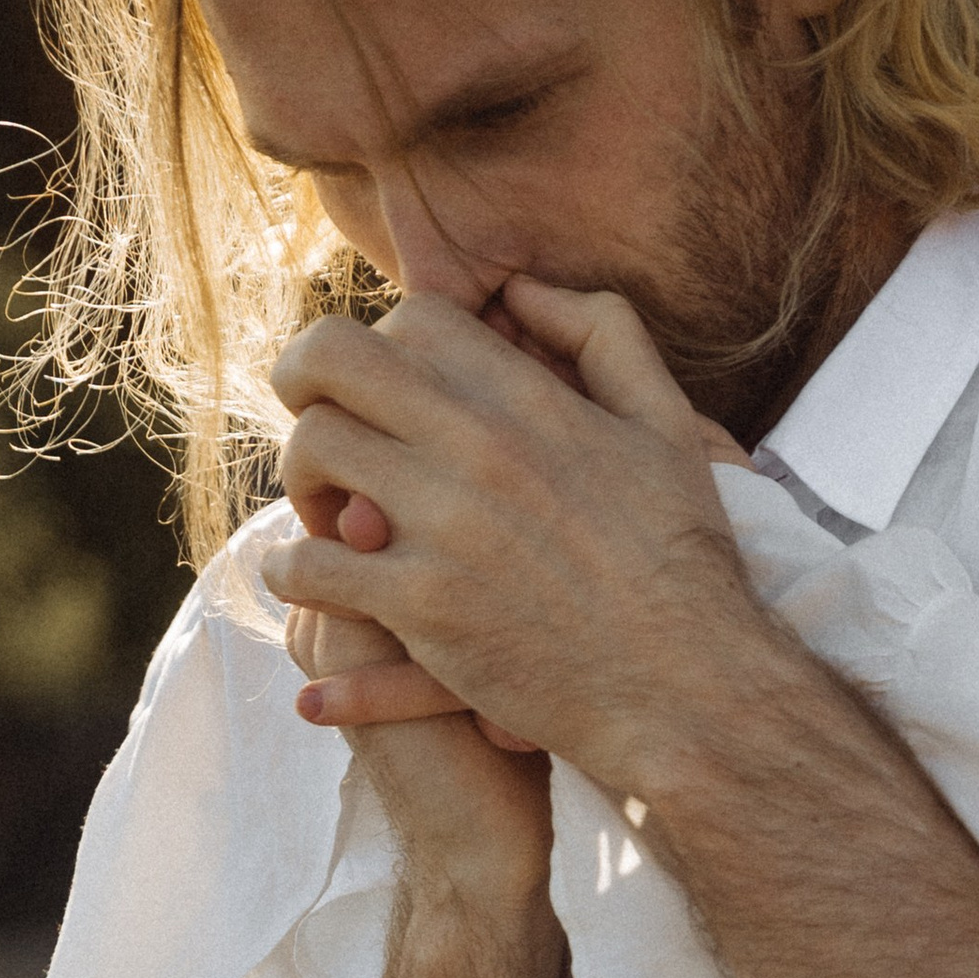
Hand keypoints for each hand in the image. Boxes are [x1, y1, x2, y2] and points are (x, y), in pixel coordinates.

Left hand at [262, 281, 782, 792]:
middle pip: (330, 360)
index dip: (390, 350)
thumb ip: (606, 334)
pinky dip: (290, 571)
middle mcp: (477, 447)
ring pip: (310, 452)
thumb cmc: (682, 561)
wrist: (688, 686)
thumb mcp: (668, 426)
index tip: (393, 397)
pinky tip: (307, 580)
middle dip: (305, 382)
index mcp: (529, 397)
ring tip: (326, 513)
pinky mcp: (421, 607)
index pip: (411, 321)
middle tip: (322, 427)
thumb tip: (524, 291)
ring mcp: (443, 527)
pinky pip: (307, 565)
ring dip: (303, 480)